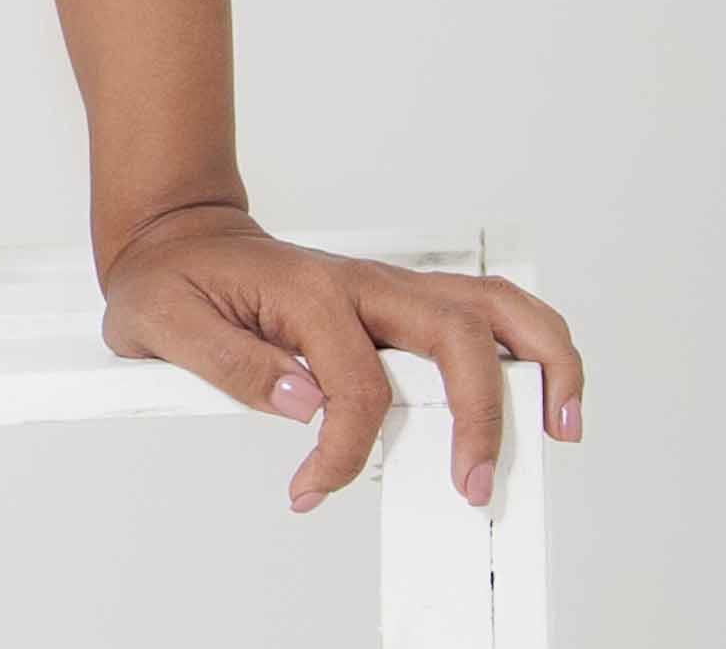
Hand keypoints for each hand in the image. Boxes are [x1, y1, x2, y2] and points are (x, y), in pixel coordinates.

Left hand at [99, 203, 584, 512]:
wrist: (176, 235)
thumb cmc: (171, 277)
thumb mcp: (163, 320)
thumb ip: (232, 364)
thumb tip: (305, 403)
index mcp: (306, 289)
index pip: (356, 383)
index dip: (343, 449)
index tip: (311, 489)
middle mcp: (362, 282)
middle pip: (453, 333)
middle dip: (479, 413)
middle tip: (475, 483)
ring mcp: (390, 288)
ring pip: (491, 306)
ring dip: (540, 359)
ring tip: (563, 425)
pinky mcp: (403, 301)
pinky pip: (482, 311)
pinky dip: (528, 344)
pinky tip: (546, 390)